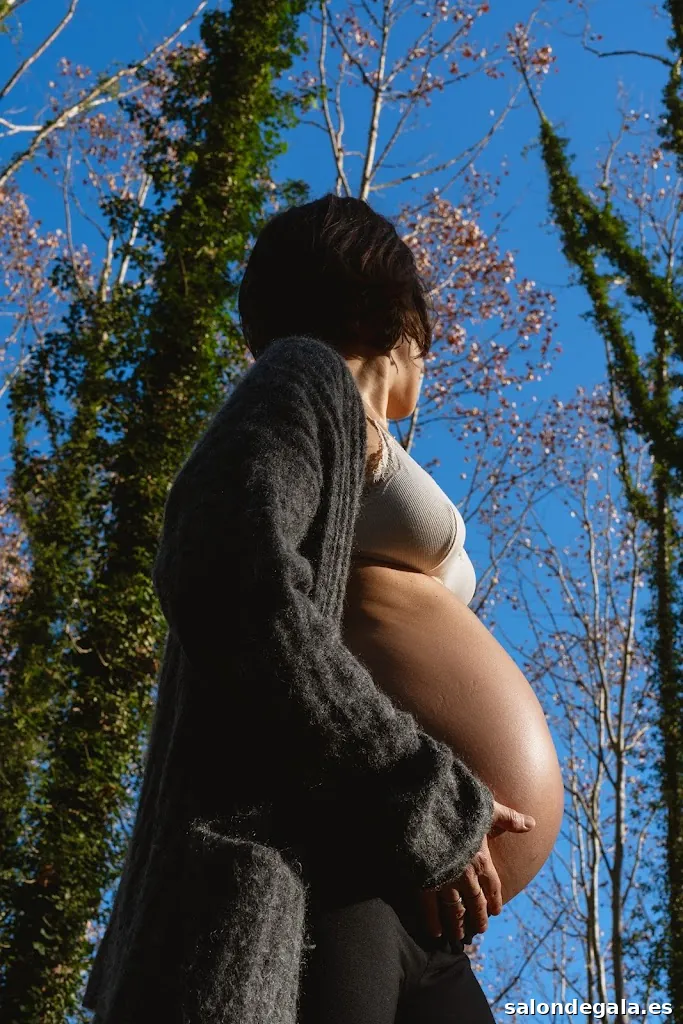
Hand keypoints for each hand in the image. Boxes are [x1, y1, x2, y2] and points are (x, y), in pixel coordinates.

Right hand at [417, 800, 535, 942]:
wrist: (427, 808)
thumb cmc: (459, 806)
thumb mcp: (488, 809)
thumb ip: (508, 819)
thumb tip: (532, 823)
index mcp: (481, 860)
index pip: (492, 887)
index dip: (495, 900)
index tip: (496, 912)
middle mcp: (465, 876)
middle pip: (475, 902)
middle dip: (478, 917)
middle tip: (479, 930)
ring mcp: (444, 881)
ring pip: (454, 909)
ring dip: (457, 924)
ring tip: (458, 937)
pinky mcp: (424, 881)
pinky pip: (429, 907)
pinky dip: (432, 922)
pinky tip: (435, 933)